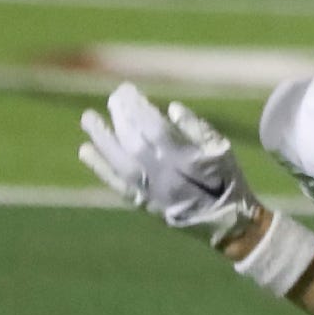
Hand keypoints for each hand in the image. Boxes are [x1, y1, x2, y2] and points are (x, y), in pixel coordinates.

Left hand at [79, 84, 267, 246]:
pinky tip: (85, 150)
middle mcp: (163, 176)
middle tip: (113, 97)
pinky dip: (100, 167)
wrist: (227, 224)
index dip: (138, 108)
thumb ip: (197, 128)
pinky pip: (117, 184)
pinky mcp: (143, 204)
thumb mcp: (222, 150)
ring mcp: (150, 191)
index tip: (128, 90)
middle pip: (134, 142)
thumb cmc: (228, 180)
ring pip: (119, 161)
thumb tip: (171, 108)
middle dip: (121, 117)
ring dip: (102, 138)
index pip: (153, 128)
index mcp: (184, 159)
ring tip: (88, 118)